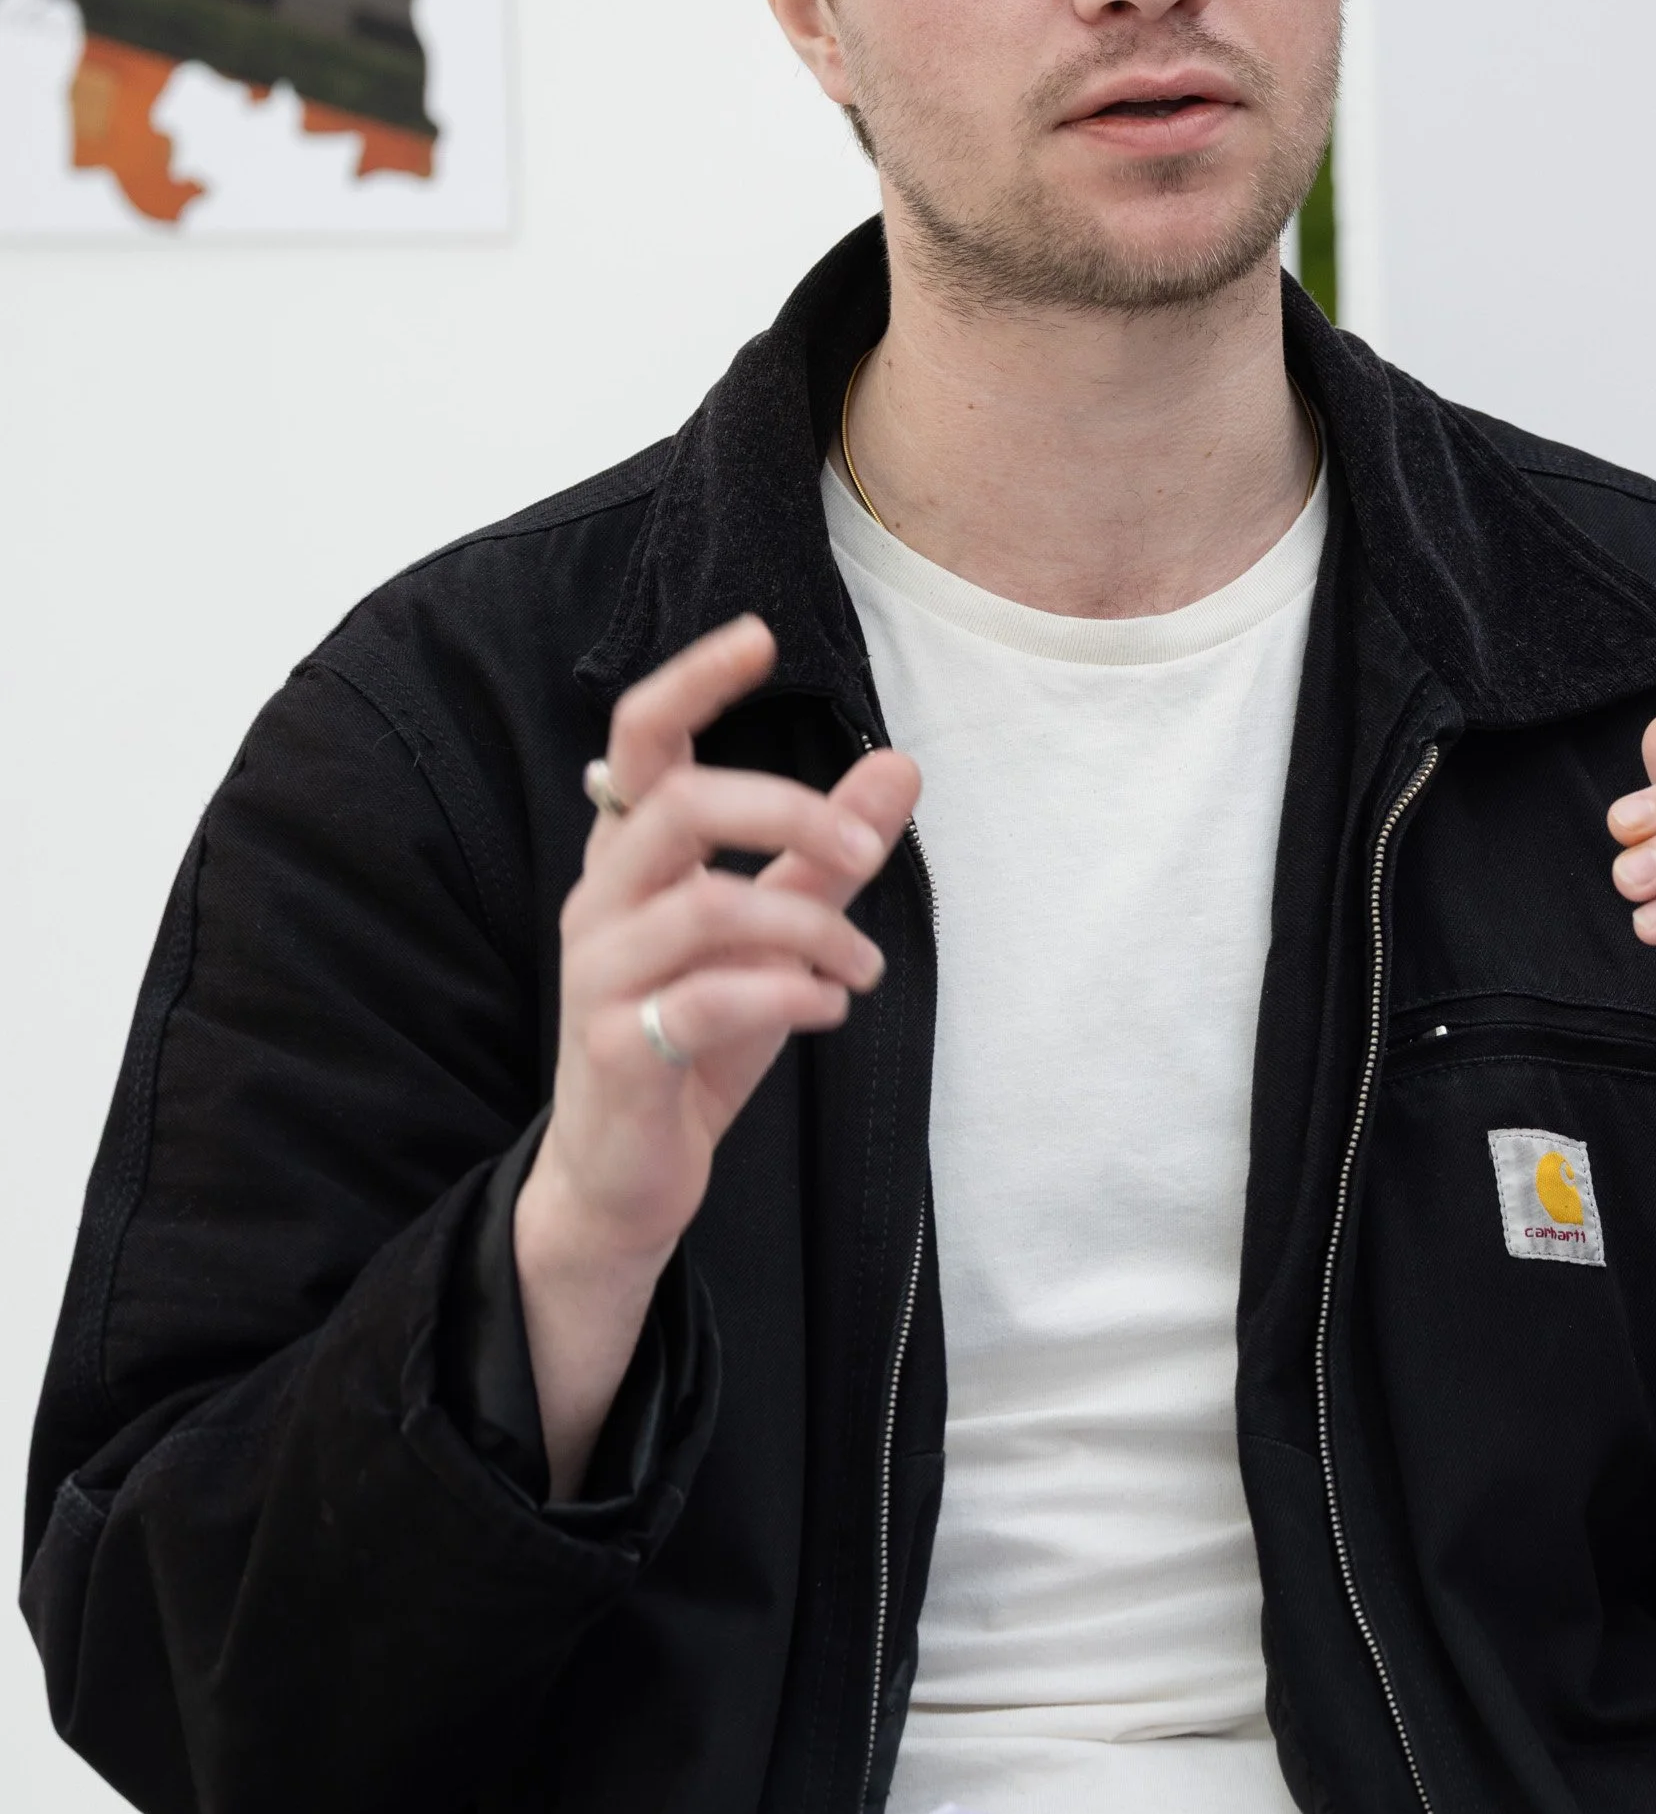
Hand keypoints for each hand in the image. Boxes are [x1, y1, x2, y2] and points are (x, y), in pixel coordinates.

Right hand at [516, 616, 918, 1489]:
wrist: (626, 1176)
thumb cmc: (696, 1037)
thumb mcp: (777, 936)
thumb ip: (827, 852)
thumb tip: (899, 766)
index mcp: (631, 859)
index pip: (640, 741)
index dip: (692, 682)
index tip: (759, 637)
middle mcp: (602, 903)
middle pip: (674, 807)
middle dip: (782, 811)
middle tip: (855, 848)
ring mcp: (599, 978)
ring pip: (703, 909)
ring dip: (809, 927)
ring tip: (861, 970)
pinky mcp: (617, 1051)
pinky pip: (704, 1002)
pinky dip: (785, 995)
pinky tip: (828, 1010)